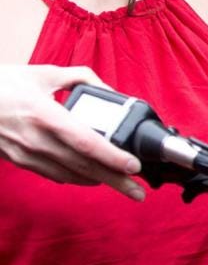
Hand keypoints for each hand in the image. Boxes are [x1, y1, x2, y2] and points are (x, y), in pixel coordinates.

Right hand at [0, 65, 144, 199]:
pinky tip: (93, 178)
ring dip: (98, 182)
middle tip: (138, 191)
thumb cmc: (5, 84)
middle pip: (83, 165)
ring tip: (124, 186)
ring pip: (69, 175)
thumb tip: (109, 91)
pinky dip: (76, 178)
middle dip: (114, 180)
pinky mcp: (20, 161)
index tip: (133, 165)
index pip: (85, 142)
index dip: (111, 156)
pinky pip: (53, 174)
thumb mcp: (45, 73)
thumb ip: (81, 78)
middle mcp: (36, 139)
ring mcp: (26, 154)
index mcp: (45, 115)